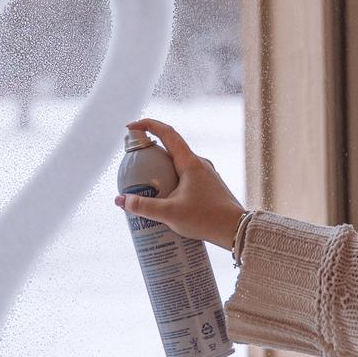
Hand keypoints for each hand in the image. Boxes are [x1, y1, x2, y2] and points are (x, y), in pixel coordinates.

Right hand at [114, 118, 245, 250]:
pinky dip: (171, 179)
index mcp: (189, 162)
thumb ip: (143, 207)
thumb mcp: (169, 214)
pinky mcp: (208, 185)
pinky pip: (185, 175)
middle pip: (169, 148)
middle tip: (134, 165)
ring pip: (177, 163)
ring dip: (161, 168)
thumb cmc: (206, 219)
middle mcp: (199, 163)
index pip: (166, 133)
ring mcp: (205, 174)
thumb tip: (120, 200)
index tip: (131, 128)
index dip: (147, 125)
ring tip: (146, 185)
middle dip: (149, 153)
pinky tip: (165, 198)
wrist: (237, 231)